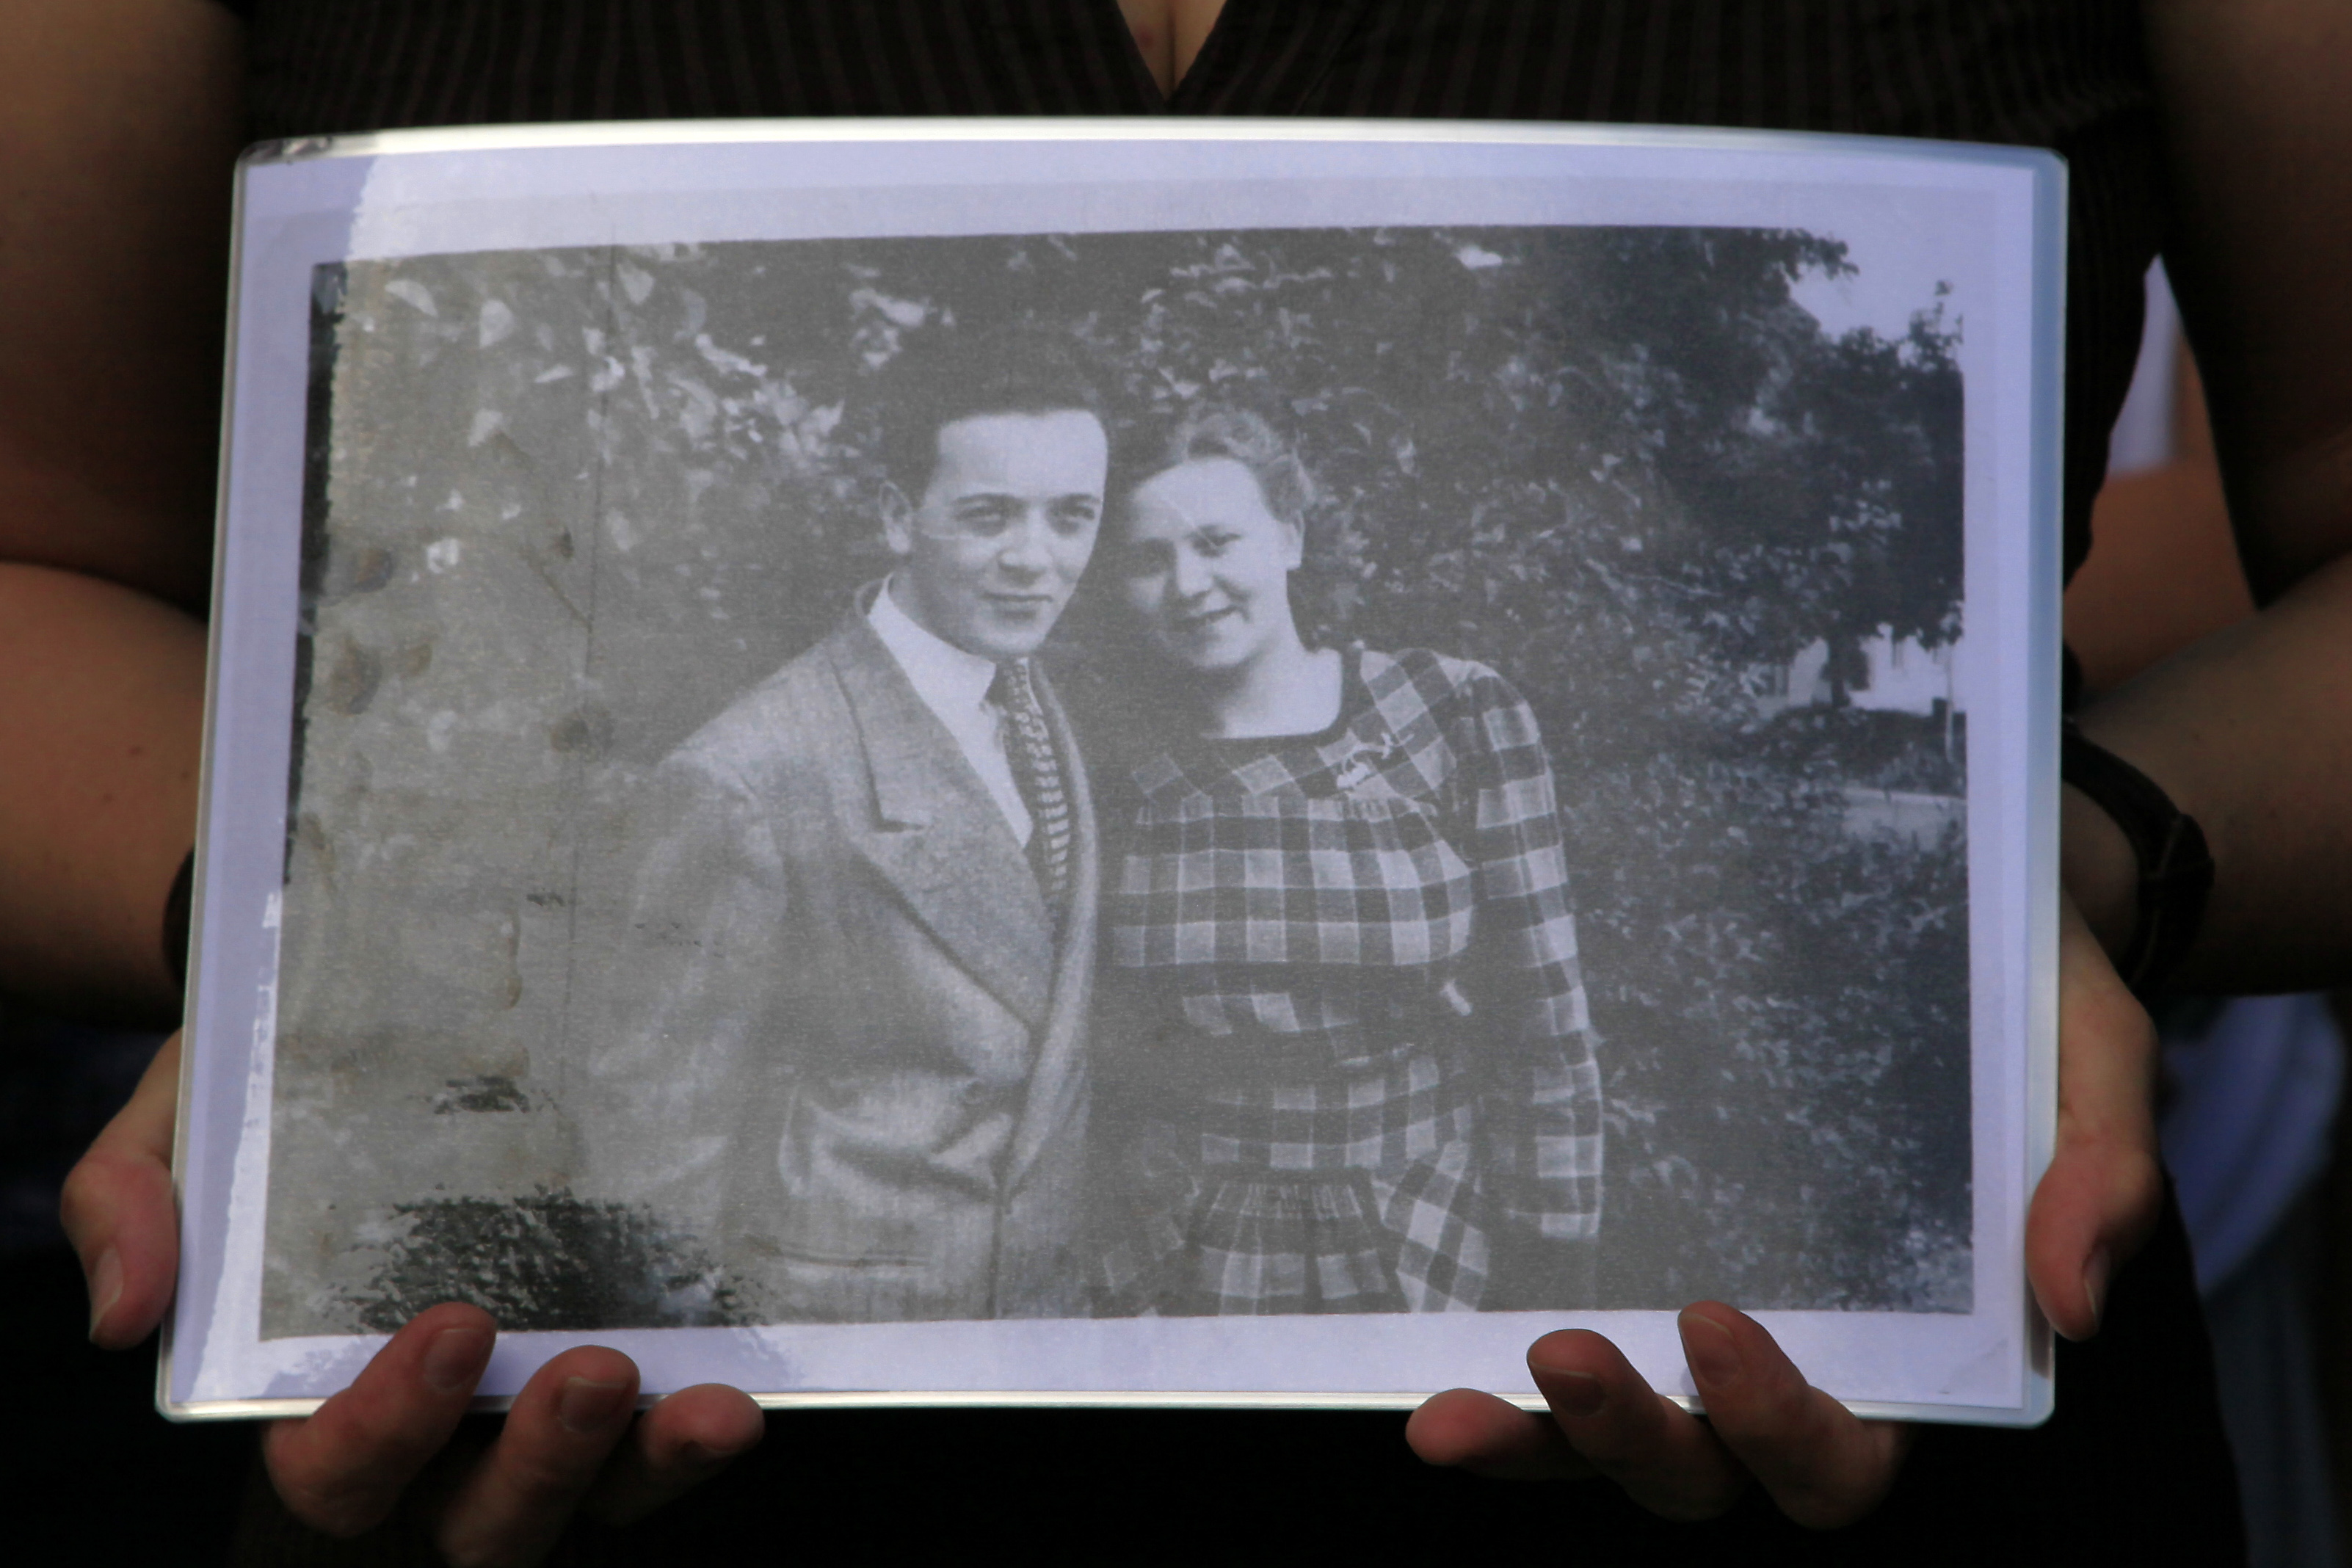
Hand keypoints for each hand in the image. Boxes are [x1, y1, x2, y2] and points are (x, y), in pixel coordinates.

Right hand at [61, 1032, 766, 1563]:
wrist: (368, 1029)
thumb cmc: (263, 1093)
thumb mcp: (180, 1116)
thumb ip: (132, 1201)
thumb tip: (127, 1312)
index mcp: (316, 1399)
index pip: (335, 1471)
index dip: (384, 1428)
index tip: (453, 1326)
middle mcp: (431, 1440)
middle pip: (477, 1521)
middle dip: (538, 1465)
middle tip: (590, 1370)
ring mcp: (530, 1418)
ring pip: (590, 1501)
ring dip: (648, 1468)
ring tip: (707, 1405)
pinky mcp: (620, 1383)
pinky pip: (659, 1447)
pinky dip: (698, 1437)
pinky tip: (747, 1390)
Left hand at [1408, 893, 2161, 1525]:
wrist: (1954, 906)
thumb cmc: (2026, 995)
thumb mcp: (2089, 1055)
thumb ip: (2099, 1172)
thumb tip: (2068, 1304)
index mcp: (1913, 1347)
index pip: (1845, 1454)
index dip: (1782, 1423)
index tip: (1718, 1321)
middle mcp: (1790, 1360)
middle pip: (1707, 1470)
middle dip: (1632, 1436)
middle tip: (1565, 1355)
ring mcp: (1690, 1325)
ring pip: (1612, 1441)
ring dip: (1533, 1443)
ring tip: (1448, 1417)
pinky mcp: (1622, 1255)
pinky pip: (1554, 1359)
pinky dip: (1494, 1383)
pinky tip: (1421, 1364)